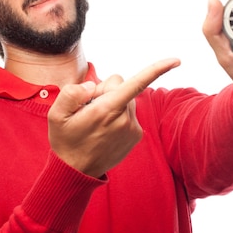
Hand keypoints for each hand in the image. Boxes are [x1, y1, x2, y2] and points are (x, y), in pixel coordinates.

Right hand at [48, 58, 179, 177]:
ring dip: (112, 102)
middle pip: (121, 85)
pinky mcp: (136, 135)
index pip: (135, 84)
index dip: (157, 69)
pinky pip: (129, 112)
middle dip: (105, 89)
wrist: (77, 171)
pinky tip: (104, 129)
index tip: (176, 60)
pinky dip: (118, 114)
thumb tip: (93, 86)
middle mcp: (124, 118)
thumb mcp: (56, 115)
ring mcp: (132, 128)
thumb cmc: (65, 140)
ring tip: (96, 120)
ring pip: (126, 98)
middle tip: (88, 107)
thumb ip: (72, 93)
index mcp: (106, 110)